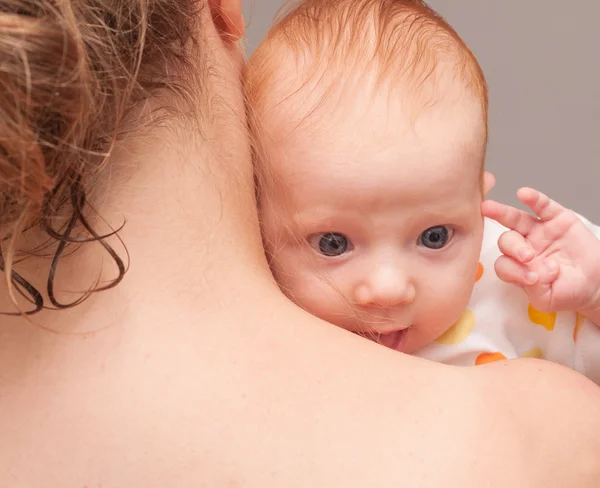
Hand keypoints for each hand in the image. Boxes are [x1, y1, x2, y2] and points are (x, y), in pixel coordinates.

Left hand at [482, 187, 599, 315]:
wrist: (595, 283)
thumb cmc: (568, 292)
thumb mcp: (549, 299)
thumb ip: (536, 289)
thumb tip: (534, 273)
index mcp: (516, 267)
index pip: (504, 265)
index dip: (513, 270)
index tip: (532, 279)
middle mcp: (523, 247)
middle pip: (507, 241)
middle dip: (513, 248)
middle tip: (528, 257)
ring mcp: (538, 231)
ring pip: (515, 219)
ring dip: (502, 213)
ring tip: (490, 209)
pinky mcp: (556, 219)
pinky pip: (542, 206)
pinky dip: (533, 198)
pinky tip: (523, 193)